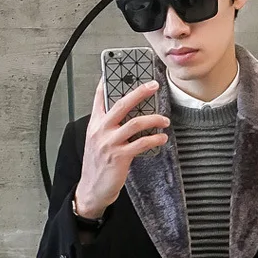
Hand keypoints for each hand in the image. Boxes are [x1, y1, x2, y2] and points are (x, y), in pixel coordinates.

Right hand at [75, 77, 170, 216]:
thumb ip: (108, 126)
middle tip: (154, 85)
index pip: (100, 97)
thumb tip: (129, 115)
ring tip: (165, 120)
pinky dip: (154, 139)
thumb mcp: (98, 141)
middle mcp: (100, 130)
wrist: (92, 189)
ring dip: (153, 119)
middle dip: (140, 92)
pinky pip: (141, 143)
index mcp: (94, 124)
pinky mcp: (119, 157)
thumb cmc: (98, 165)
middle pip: (122, 104)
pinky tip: (162, 138)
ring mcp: (109, 143)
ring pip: (135, 123)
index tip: (117, 68)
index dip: (108, 81)